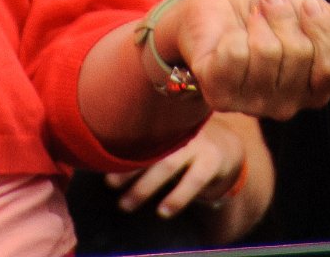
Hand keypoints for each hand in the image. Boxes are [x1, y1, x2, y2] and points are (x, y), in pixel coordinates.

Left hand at [105, 112, 262, 224]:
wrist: (227, 149)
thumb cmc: (186, 147)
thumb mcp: (169, 139)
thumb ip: (148, 142)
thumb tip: (108, 156)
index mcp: (166, 119)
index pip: (139, 130)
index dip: (120, 146)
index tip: (101, 161)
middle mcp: (180, 126)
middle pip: (150, 147)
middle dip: (128, 168)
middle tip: (109, 185)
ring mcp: (197, 141)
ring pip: (167, 165)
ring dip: (144, 187)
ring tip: (125, 205)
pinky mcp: (212, 160)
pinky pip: (194, 179)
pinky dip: (177, 197)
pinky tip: (163, 211)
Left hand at [160, 0, 329, 120]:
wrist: (208, 11)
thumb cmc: (256, 12)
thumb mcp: (302, 9)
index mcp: (312, 88)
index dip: (320, 27)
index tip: (305, 3)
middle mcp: (286, 104)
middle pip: (299, 55)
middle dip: (282, 15)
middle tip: (266, 5)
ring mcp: (252, 103)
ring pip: (267, 53)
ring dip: (257, 20)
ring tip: (248, 17)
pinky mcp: (220, 94)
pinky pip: (236, 56)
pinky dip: (232, 32)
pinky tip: (228, 34)